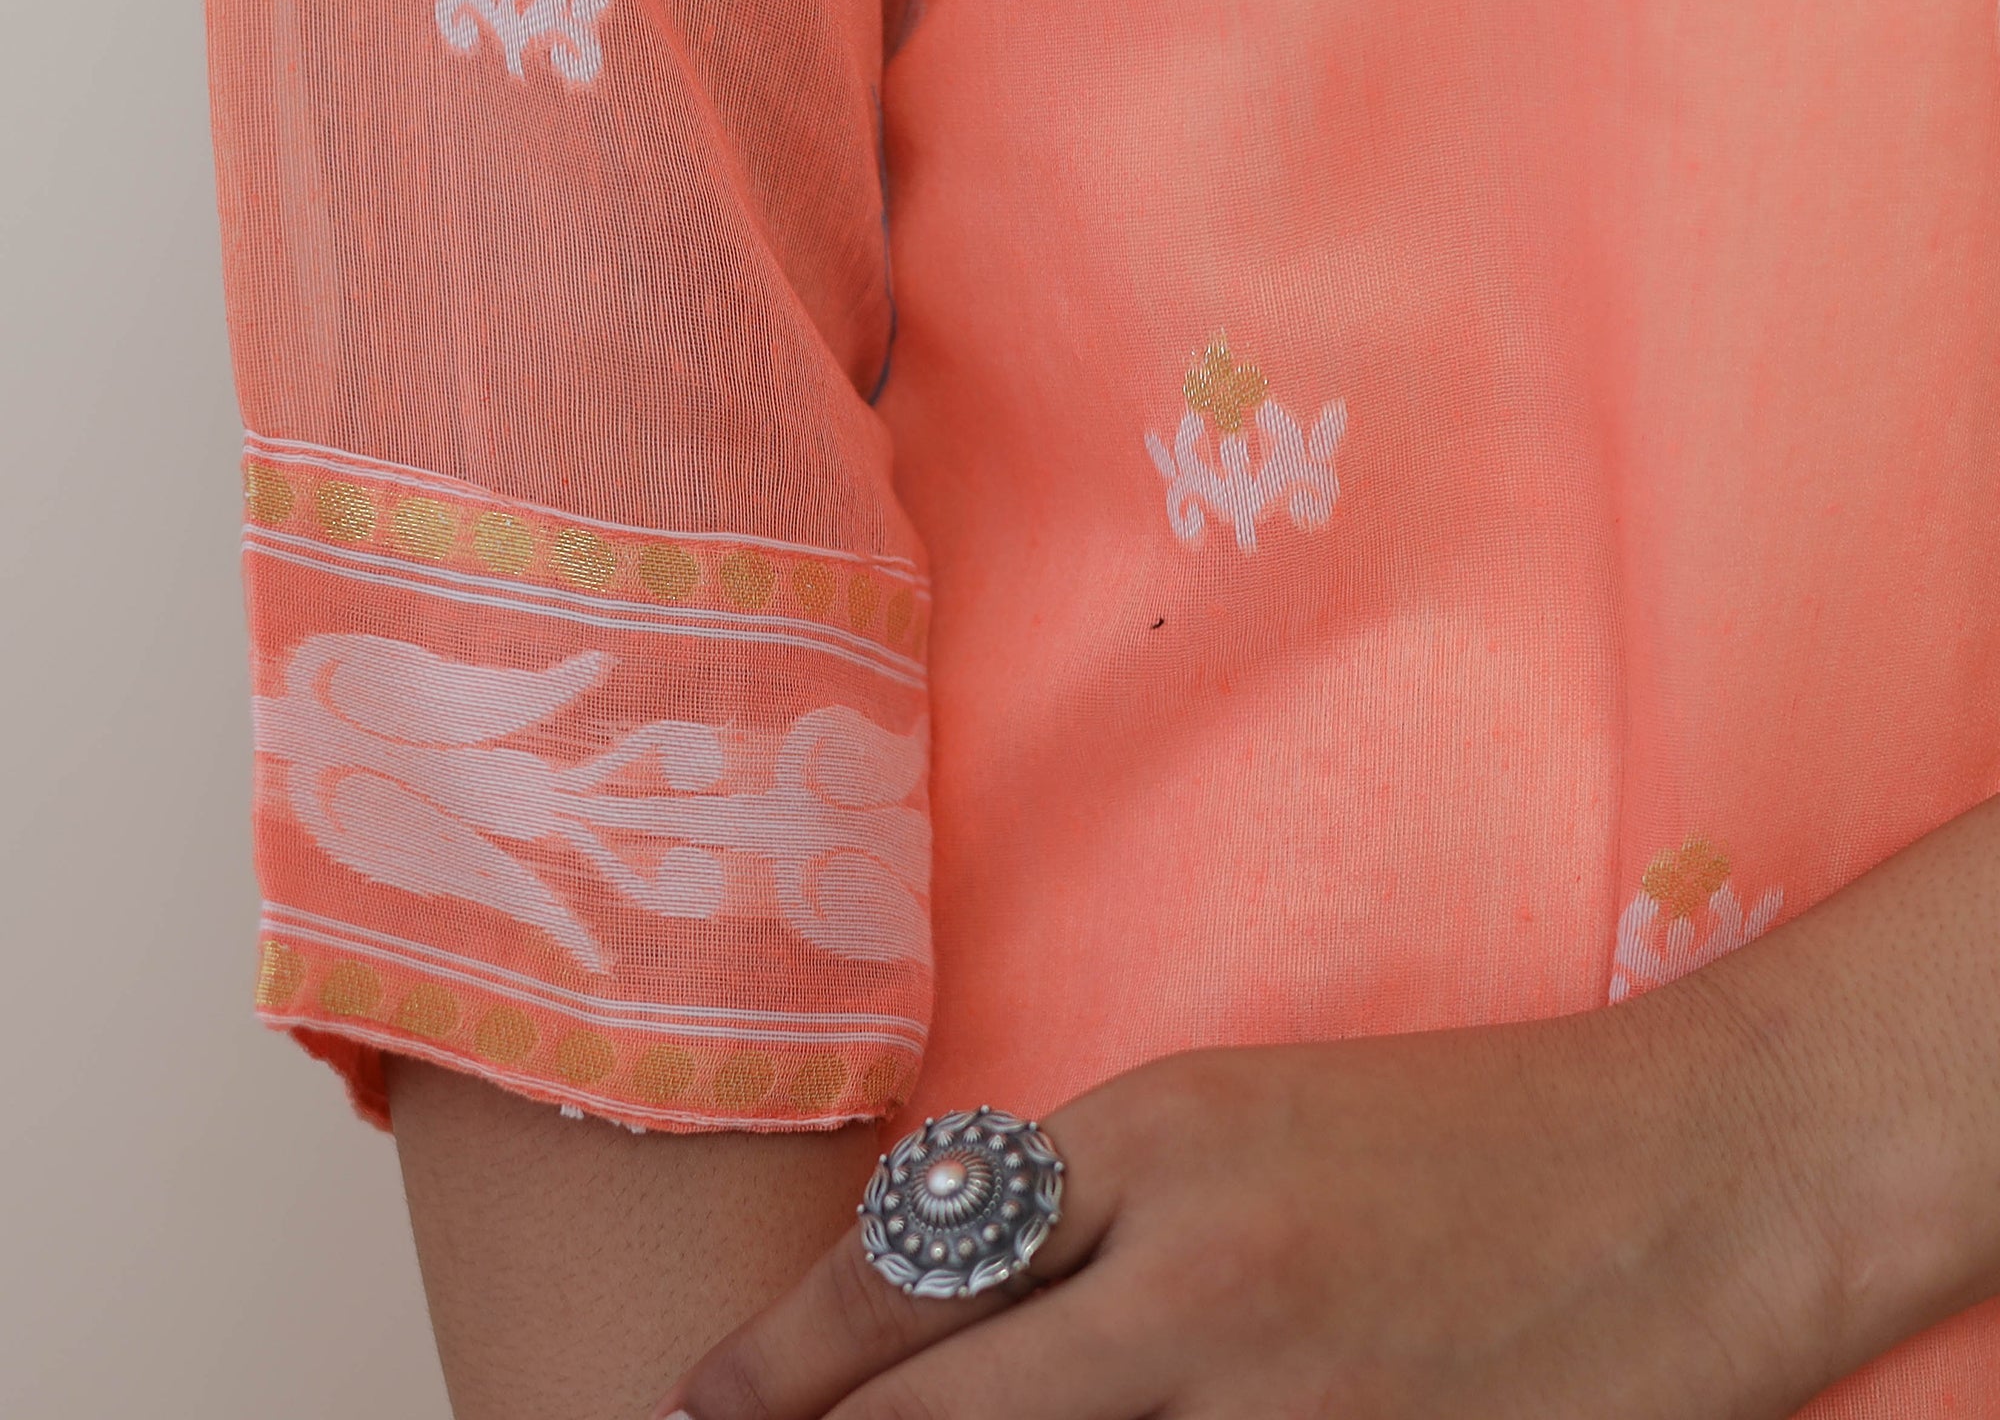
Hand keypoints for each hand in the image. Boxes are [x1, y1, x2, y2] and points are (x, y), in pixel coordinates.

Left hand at [655, 977, 1851, 1419]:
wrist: (1701, 1167)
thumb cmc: (1466, 1126)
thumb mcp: (1248, 1112)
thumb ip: (1098, 1202)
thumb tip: (944, 1300)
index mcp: (1159, 1137)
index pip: (916, 1261)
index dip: (787, 1353)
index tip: (710, 1398)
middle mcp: (1200, 1274)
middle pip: (947, 1409)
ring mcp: (1293, 1402)